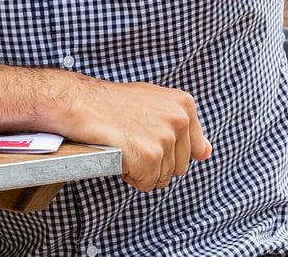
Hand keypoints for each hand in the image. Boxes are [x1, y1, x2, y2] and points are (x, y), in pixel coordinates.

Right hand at [57, 77, 212, 191]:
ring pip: (163, 177)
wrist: (80, 103)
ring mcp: (166, 138)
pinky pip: (147, 183)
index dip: (169, 150)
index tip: (148, 137)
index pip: (194, 148)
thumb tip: (207, 152)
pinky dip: (131, 176)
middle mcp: (180, 119)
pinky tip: (120, 155)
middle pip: (180, 166)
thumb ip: (182, 125)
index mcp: (184, 104)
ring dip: (142, 169)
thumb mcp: (154, 103)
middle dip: (156, 162)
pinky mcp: (151, 157)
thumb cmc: (111, 103)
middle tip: (132, 140)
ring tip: (124, 145)